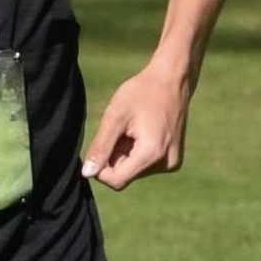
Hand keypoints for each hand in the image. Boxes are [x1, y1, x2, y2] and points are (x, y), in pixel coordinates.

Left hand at [81, 65, 190, 189]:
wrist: (172, 80)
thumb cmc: (142, 93)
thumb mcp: (115, 116)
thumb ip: (100, 147)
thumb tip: (87, 174)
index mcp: (152, 154)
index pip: (116, 180)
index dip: (101, 167)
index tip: (101, 144)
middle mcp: (166, 164)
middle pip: (125, 175)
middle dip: (115, 157)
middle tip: (120, 130)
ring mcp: (172, 163)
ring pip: (134, 171)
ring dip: (126, 154)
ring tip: (133, 129)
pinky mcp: (173, 160)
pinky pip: (145, 165)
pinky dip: (137, 152)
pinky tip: (142, 132)